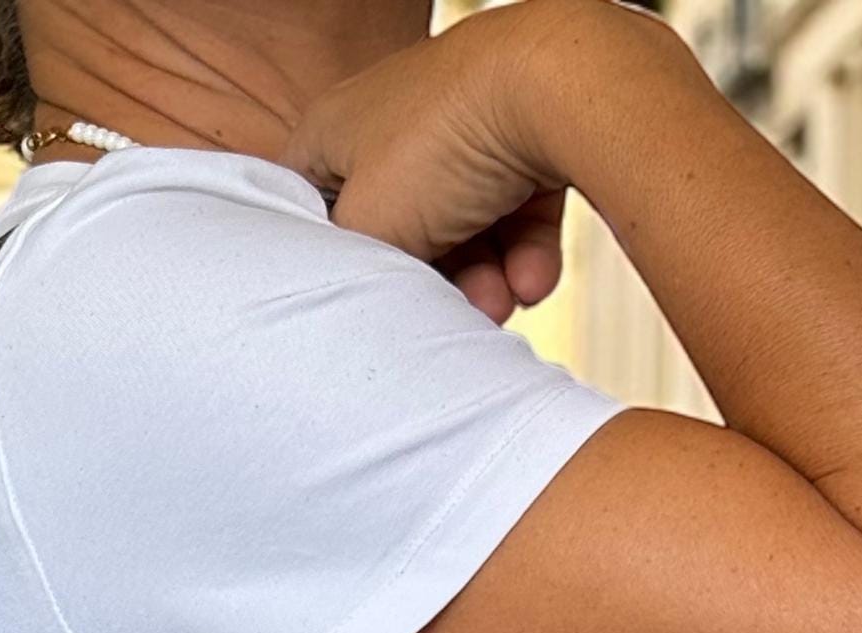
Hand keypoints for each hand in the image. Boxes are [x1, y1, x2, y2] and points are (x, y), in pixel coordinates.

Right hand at [285, 0, 665, 320]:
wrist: (552, 86)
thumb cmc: (444, 140)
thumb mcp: (370, 223)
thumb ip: (351, 268)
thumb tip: (356, 301)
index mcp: (334, 130)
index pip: (308, 205)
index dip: (325, 257)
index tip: (348, 299)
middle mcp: (393, 126)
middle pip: (400, 235)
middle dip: (431, 286)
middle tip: (447, 316)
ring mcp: (460, 133)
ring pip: (464, 234)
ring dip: (485, 284)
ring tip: (503, 302)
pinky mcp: (521, 143)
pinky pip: (516, 219)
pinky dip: (524, 255)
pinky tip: (532, 278)